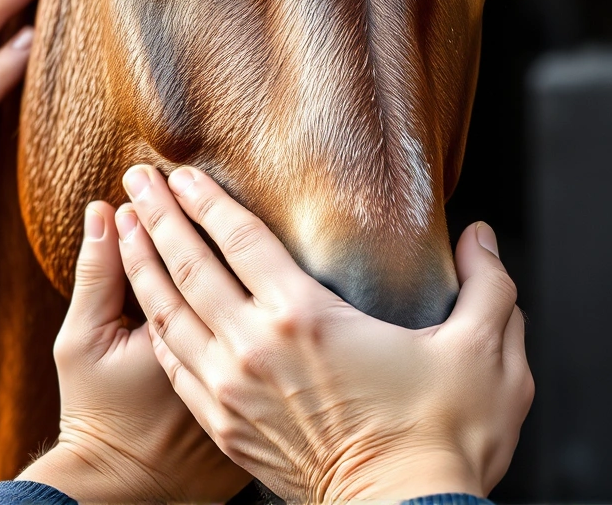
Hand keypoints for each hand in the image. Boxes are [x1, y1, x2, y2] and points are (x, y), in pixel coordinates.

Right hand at [18, 202, 249, 503]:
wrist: (131, 483)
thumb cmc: (99, 412)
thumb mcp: (82, 342)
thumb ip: (95, 277)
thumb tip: (98, 213)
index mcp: (171, 342)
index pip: (176, 260)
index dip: (164, 217)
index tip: (152, 186)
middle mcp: (223, 358)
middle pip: (215, 268)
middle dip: (191, 213)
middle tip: (177, 177)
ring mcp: (252, 379)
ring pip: (255, 290)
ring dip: (232, 241)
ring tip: (211, 194)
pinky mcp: (273, 390)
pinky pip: (280, 328)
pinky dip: (270, 291)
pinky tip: (263, 254)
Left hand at [116, 165, 531, 501]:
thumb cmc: (447, 439)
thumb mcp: (486, 354)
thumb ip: (489, 287)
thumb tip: (484, 237)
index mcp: (307, 317)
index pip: (241, 240)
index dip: (208, 200)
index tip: (182, 172)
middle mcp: (255, 347)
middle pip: (190, 265)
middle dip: (158, 216)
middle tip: (134, 177)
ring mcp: (232, 391)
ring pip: (168, 312)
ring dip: (142, 264)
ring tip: (122, 227)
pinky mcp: (226, 428)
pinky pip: (175, 364)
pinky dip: (154, 326)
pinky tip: (145, 307)